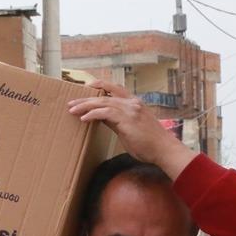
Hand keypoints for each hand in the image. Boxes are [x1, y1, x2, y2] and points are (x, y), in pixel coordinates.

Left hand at [67, 80, 194, 178]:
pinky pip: (106, 113)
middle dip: (86, 99)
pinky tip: (83, 119)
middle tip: (71, 103)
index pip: (115, 89)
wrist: (164, 150)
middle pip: (104, 95)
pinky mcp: (128, 119)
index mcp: (134, 103)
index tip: (87, 87)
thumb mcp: (129, 129)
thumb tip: (101, 117)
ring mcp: (131, 110)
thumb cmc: (149, 143)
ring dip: (85, 106)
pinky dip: (93, 114)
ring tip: (72, 110)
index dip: (101, 85)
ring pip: (103, 102)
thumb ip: (116, 121)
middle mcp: (132, 103)